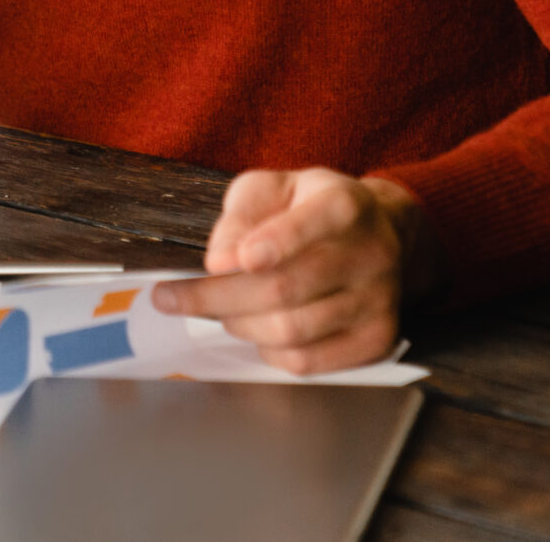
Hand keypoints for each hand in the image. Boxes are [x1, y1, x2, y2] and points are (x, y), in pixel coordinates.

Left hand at [150, 169, 442, 374]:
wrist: (377, 236)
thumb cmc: (309, 208)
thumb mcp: (274, 188)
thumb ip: (243, 213)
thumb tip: (220, 260)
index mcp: (346, 204)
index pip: (316, 220)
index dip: (273, 241)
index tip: (221, 260)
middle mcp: (372, 253)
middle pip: (286, 287)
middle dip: (218, 296)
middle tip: (170, 298)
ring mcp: (378, 301)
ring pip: (291, 330)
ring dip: (238, 323)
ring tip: (216, 310)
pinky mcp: (375, 341)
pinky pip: (306, 361)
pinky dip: (266, 350)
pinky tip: (254, 328)